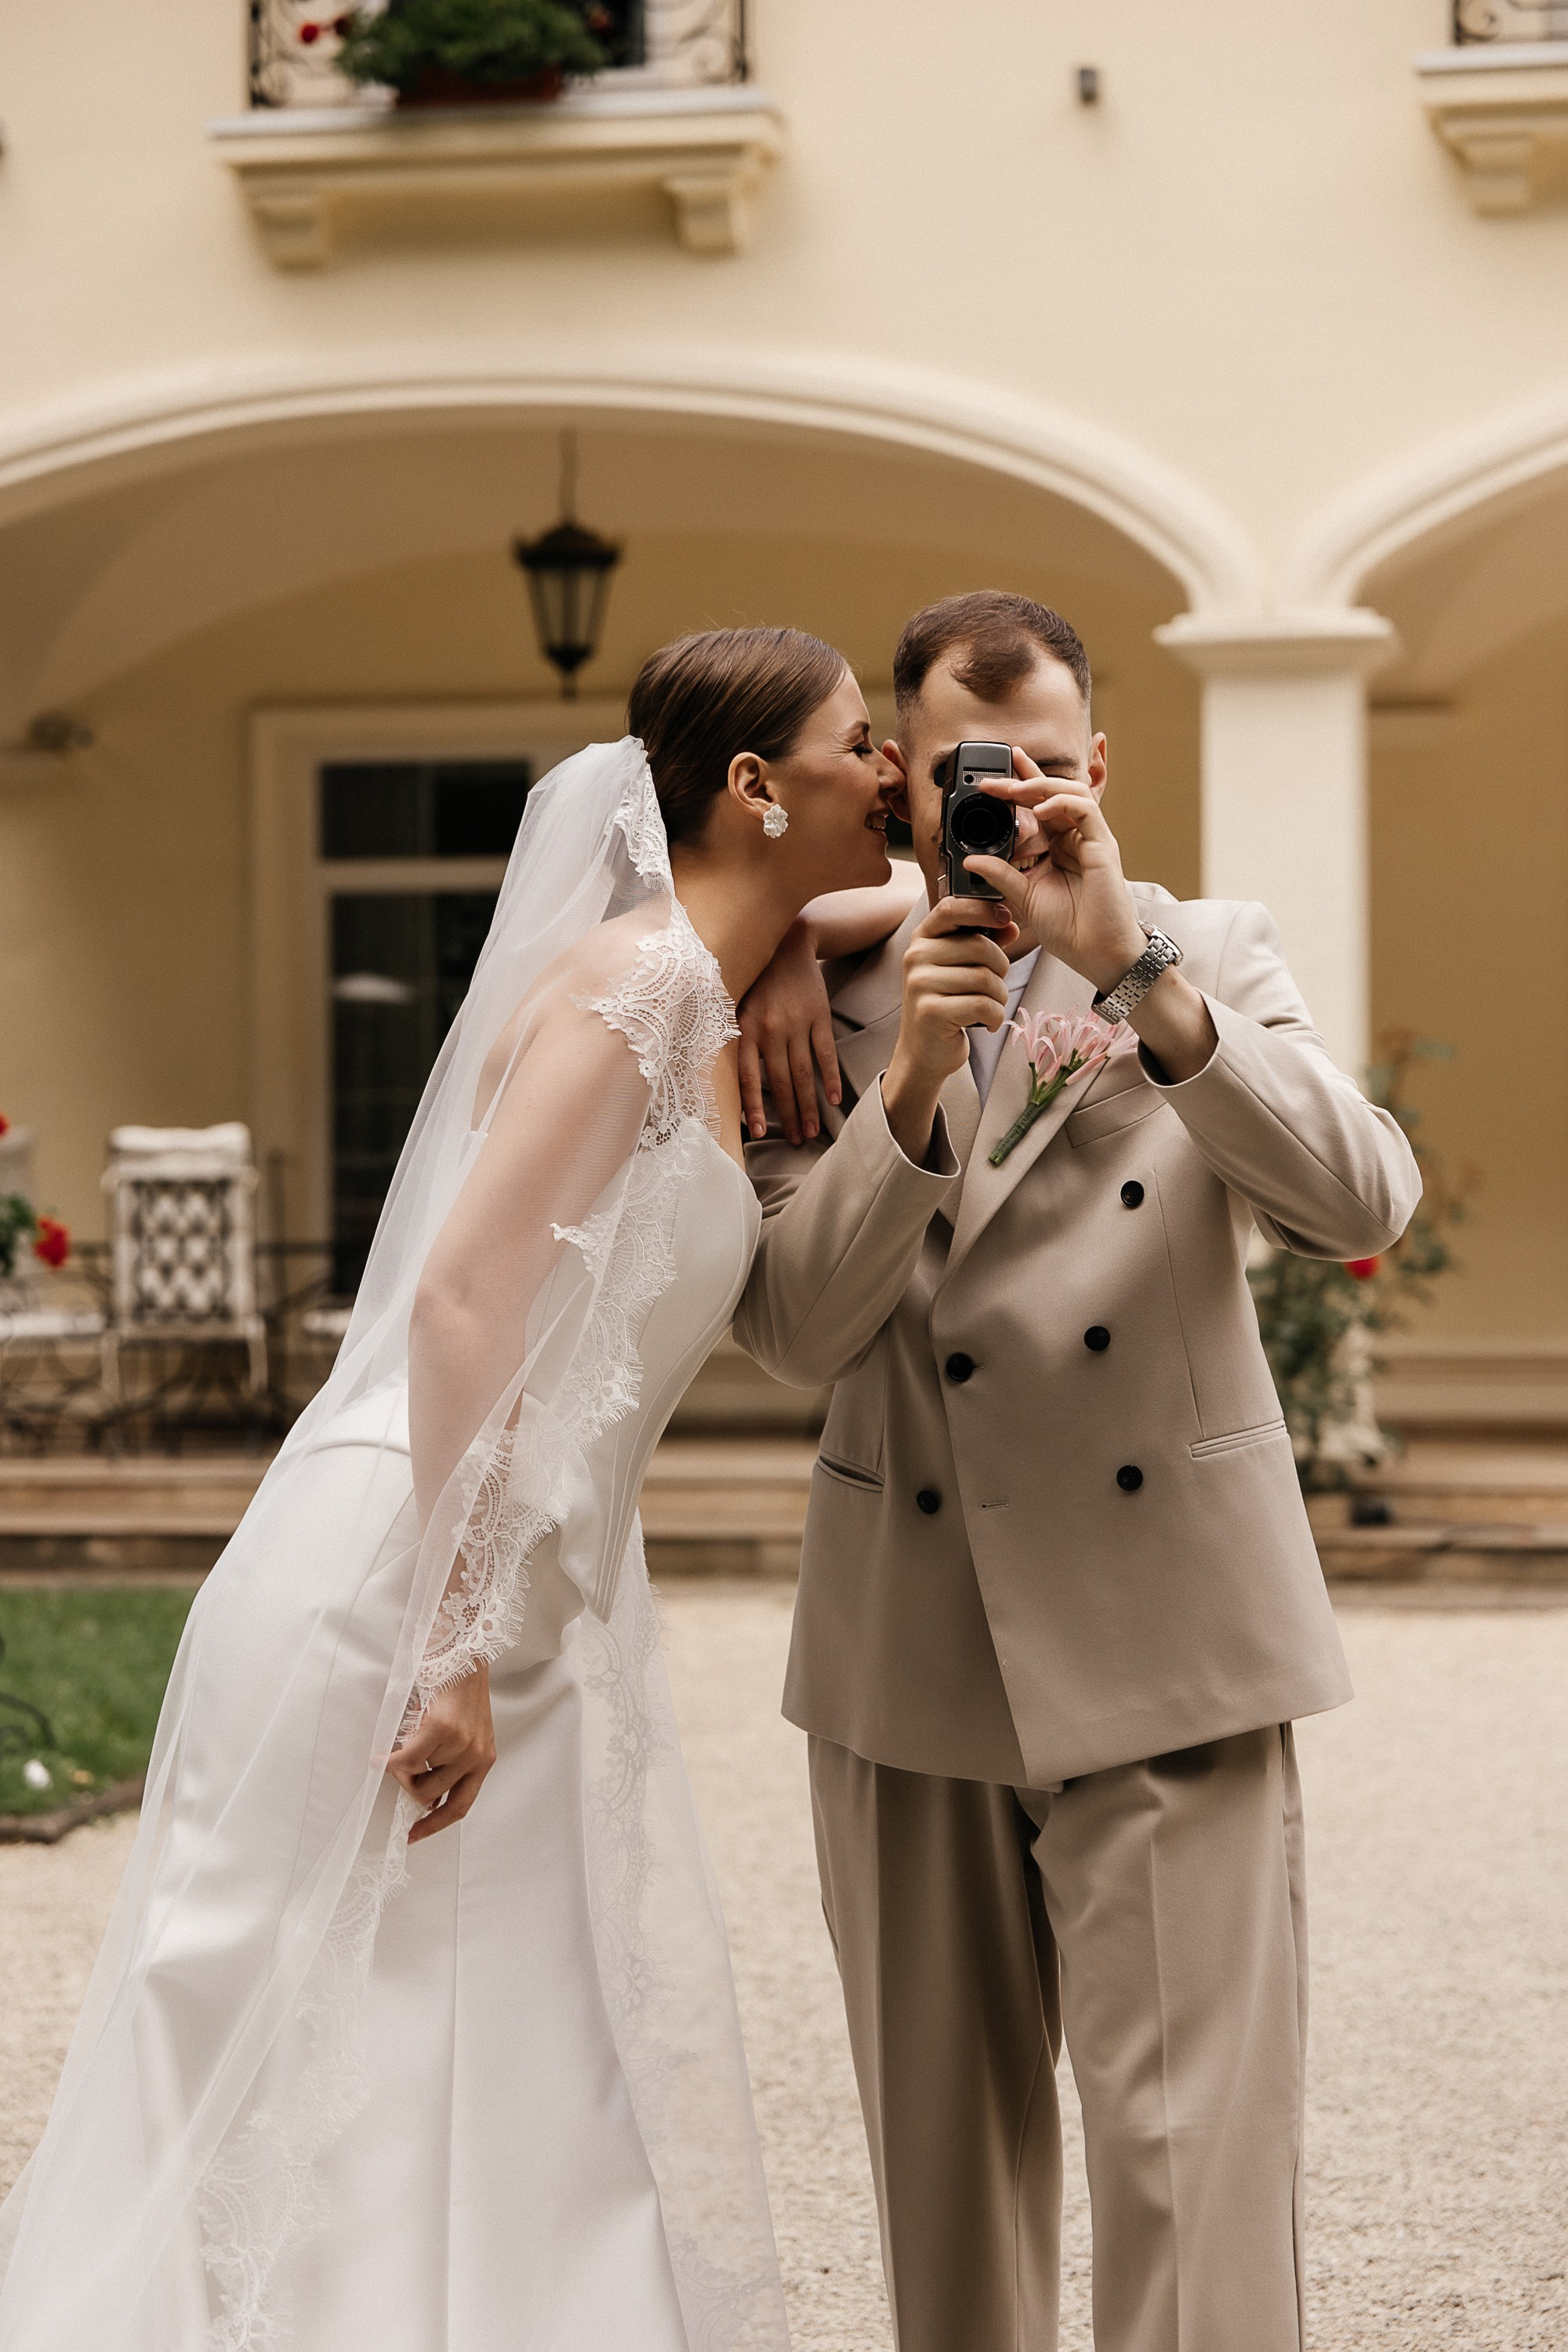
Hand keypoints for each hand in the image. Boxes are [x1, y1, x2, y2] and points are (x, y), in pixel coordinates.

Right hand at [387, 1661, 496, 1844]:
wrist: (465, 1652)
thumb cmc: (459, 1689)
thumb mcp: (464, 1732)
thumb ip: (450, 1763)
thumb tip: (424, 1795)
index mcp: (484, 1759)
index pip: (460, 1806)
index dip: (435, 1825)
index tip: (414, 1835)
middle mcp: (476, 1756)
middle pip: (431, 1796)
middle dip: (408, 1788)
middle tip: (398, 1770)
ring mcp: (461, 1745)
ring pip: (416, 1778)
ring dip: (401, 1770)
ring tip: (397, 1750)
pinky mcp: (442, 1731)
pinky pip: (406, 1759)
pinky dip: (388, 1762)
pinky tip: (379, 1758)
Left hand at [736, 917, 840, 1144]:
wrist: (787, 944)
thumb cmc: (756, 982)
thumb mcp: (736, 1006)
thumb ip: (735, 1041)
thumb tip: (728, 1085)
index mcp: (745, 1029)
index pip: (749, 1077)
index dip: (754, 1107)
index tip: (760, 1134)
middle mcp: (771, 1028)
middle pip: (781, 1081)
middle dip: (789, 1115)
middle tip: (796, 1141)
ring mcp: (797, 1023)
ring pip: (804, 1073)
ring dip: (809, 1105)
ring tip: (813, 1131)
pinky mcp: (819, 1016)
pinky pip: (826, 1053)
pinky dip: (831, 1077)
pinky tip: (834, 1100)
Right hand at [881, 897, 1015, 1162]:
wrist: (924, 1052)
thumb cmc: (947, 1005)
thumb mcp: (962, 969)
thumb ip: (984, 943)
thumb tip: (1011, 925)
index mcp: (922, 939)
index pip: (952, 907)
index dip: (983, 908)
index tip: (1005, 919)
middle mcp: (916, 957)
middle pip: (980, 946)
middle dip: (1001, 969)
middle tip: (995, 988)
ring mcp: (919, 984)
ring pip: (985, 977)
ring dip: (999, 997)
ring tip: (990, 1008)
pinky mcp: (930, 1011)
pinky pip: (983, 1004)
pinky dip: (995, 1016)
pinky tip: (988, 1024)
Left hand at [964, 751, 1145, 993]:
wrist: (1097, 954)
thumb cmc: (1070, 929)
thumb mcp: (1024, 898)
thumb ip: (1001, 875)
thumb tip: (971, 860)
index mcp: (1058, 847)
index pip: (1038, 806)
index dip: (1018, 787)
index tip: (989, 782)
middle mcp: (1076, 838)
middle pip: (1053, 792)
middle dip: (1022, 780)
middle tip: (992, 781)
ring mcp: (1091, 839)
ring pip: (1071, 792)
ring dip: (1040, 786)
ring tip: (1013, 790)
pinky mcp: (1104, 846)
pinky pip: (1085, 810)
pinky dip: (1061, 803)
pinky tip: (1039, 809)